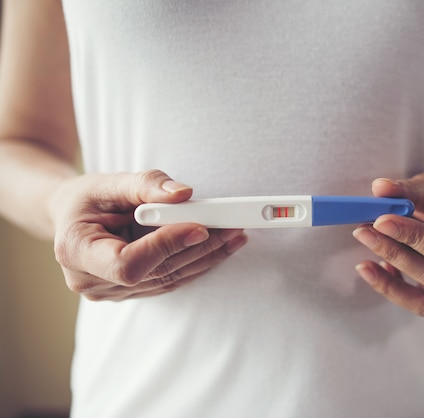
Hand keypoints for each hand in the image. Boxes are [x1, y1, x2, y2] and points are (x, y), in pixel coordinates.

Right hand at [48, 169, 246, 300]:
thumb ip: (146, 185)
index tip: (199, 227)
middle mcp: (91, 281)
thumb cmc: (87, 198)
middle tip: (232, 225)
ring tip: (235, 233)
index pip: (128, 263)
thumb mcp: (110, 182)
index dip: (166, 247)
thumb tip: (184, 194)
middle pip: (156, 272)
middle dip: (199, 247)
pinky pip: (171, 279)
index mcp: (76, 251)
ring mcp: (112, 292)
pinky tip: (221, 245)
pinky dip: (197, 261)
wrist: (73, 217)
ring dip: (207, 256)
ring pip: (169, 278)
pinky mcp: (133, 292)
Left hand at [352, 169, 423, 315]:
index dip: (414, 239)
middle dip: (394, 254)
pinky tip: (376, 267)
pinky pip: (417, 302)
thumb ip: (409, 188)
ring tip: (362, 263)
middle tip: (363, 231)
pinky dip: (393, 288)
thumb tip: (379, 188)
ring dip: (389, 281)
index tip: (381, 221)